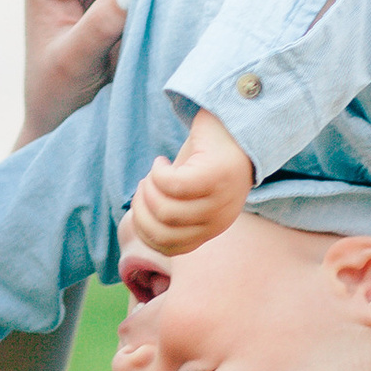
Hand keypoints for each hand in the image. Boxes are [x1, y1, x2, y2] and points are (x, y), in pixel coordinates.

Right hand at [124, 110, 252, 261]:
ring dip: (148, 189)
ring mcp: (221, 199)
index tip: (141, 204)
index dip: (144, 229)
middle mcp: (221, 219)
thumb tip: (141, 228)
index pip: (170, 248)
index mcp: (213, 228)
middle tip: (144, 186)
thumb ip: (168, 214)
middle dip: (141, 210)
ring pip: (166, 211)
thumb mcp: (186, 193)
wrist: (229, 123)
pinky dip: (158, 173)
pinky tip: (161, 162)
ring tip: (154, 172)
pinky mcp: (216, 175)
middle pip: (164, 232)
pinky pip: (173, 185)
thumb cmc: (201, 159)